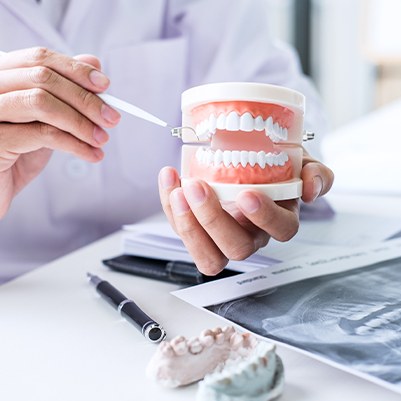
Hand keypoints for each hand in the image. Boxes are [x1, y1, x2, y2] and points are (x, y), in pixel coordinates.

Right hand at [0, 47, 120, 216]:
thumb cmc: (15, 156)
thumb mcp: (44, 121)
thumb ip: (63, 94)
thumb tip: (92, 63)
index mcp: (1, 78)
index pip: (39, 58)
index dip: (76, 69)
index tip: (104, 85)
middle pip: (43, 77)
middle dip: (85, 98)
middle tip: (111, 118)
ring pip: (42, 101)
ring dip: (81, 121)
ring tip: (101, 139)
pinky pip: (43, 134)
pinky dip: (75, 144)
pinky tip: (91, 154)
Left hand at [158, 150, 333, 274]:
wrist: (247, 159)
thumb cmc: (274, 165)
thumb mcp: (299, 161)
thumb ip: (315, 172)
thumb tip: (311, 188)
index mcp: (279, 219)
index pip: (282, 230)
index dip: (265, 217)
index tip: (247, 194)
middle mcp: (252, 235)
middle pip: (237, 248)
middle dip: (214, 221)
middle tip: (198, 187)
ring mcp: (223, 238)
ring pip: (208, 255)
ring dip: (188, 226)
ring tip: (178, 190)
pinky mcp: (198, 233)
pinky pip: (183, 232)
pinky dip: (170, 208)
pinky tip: (169, 178)